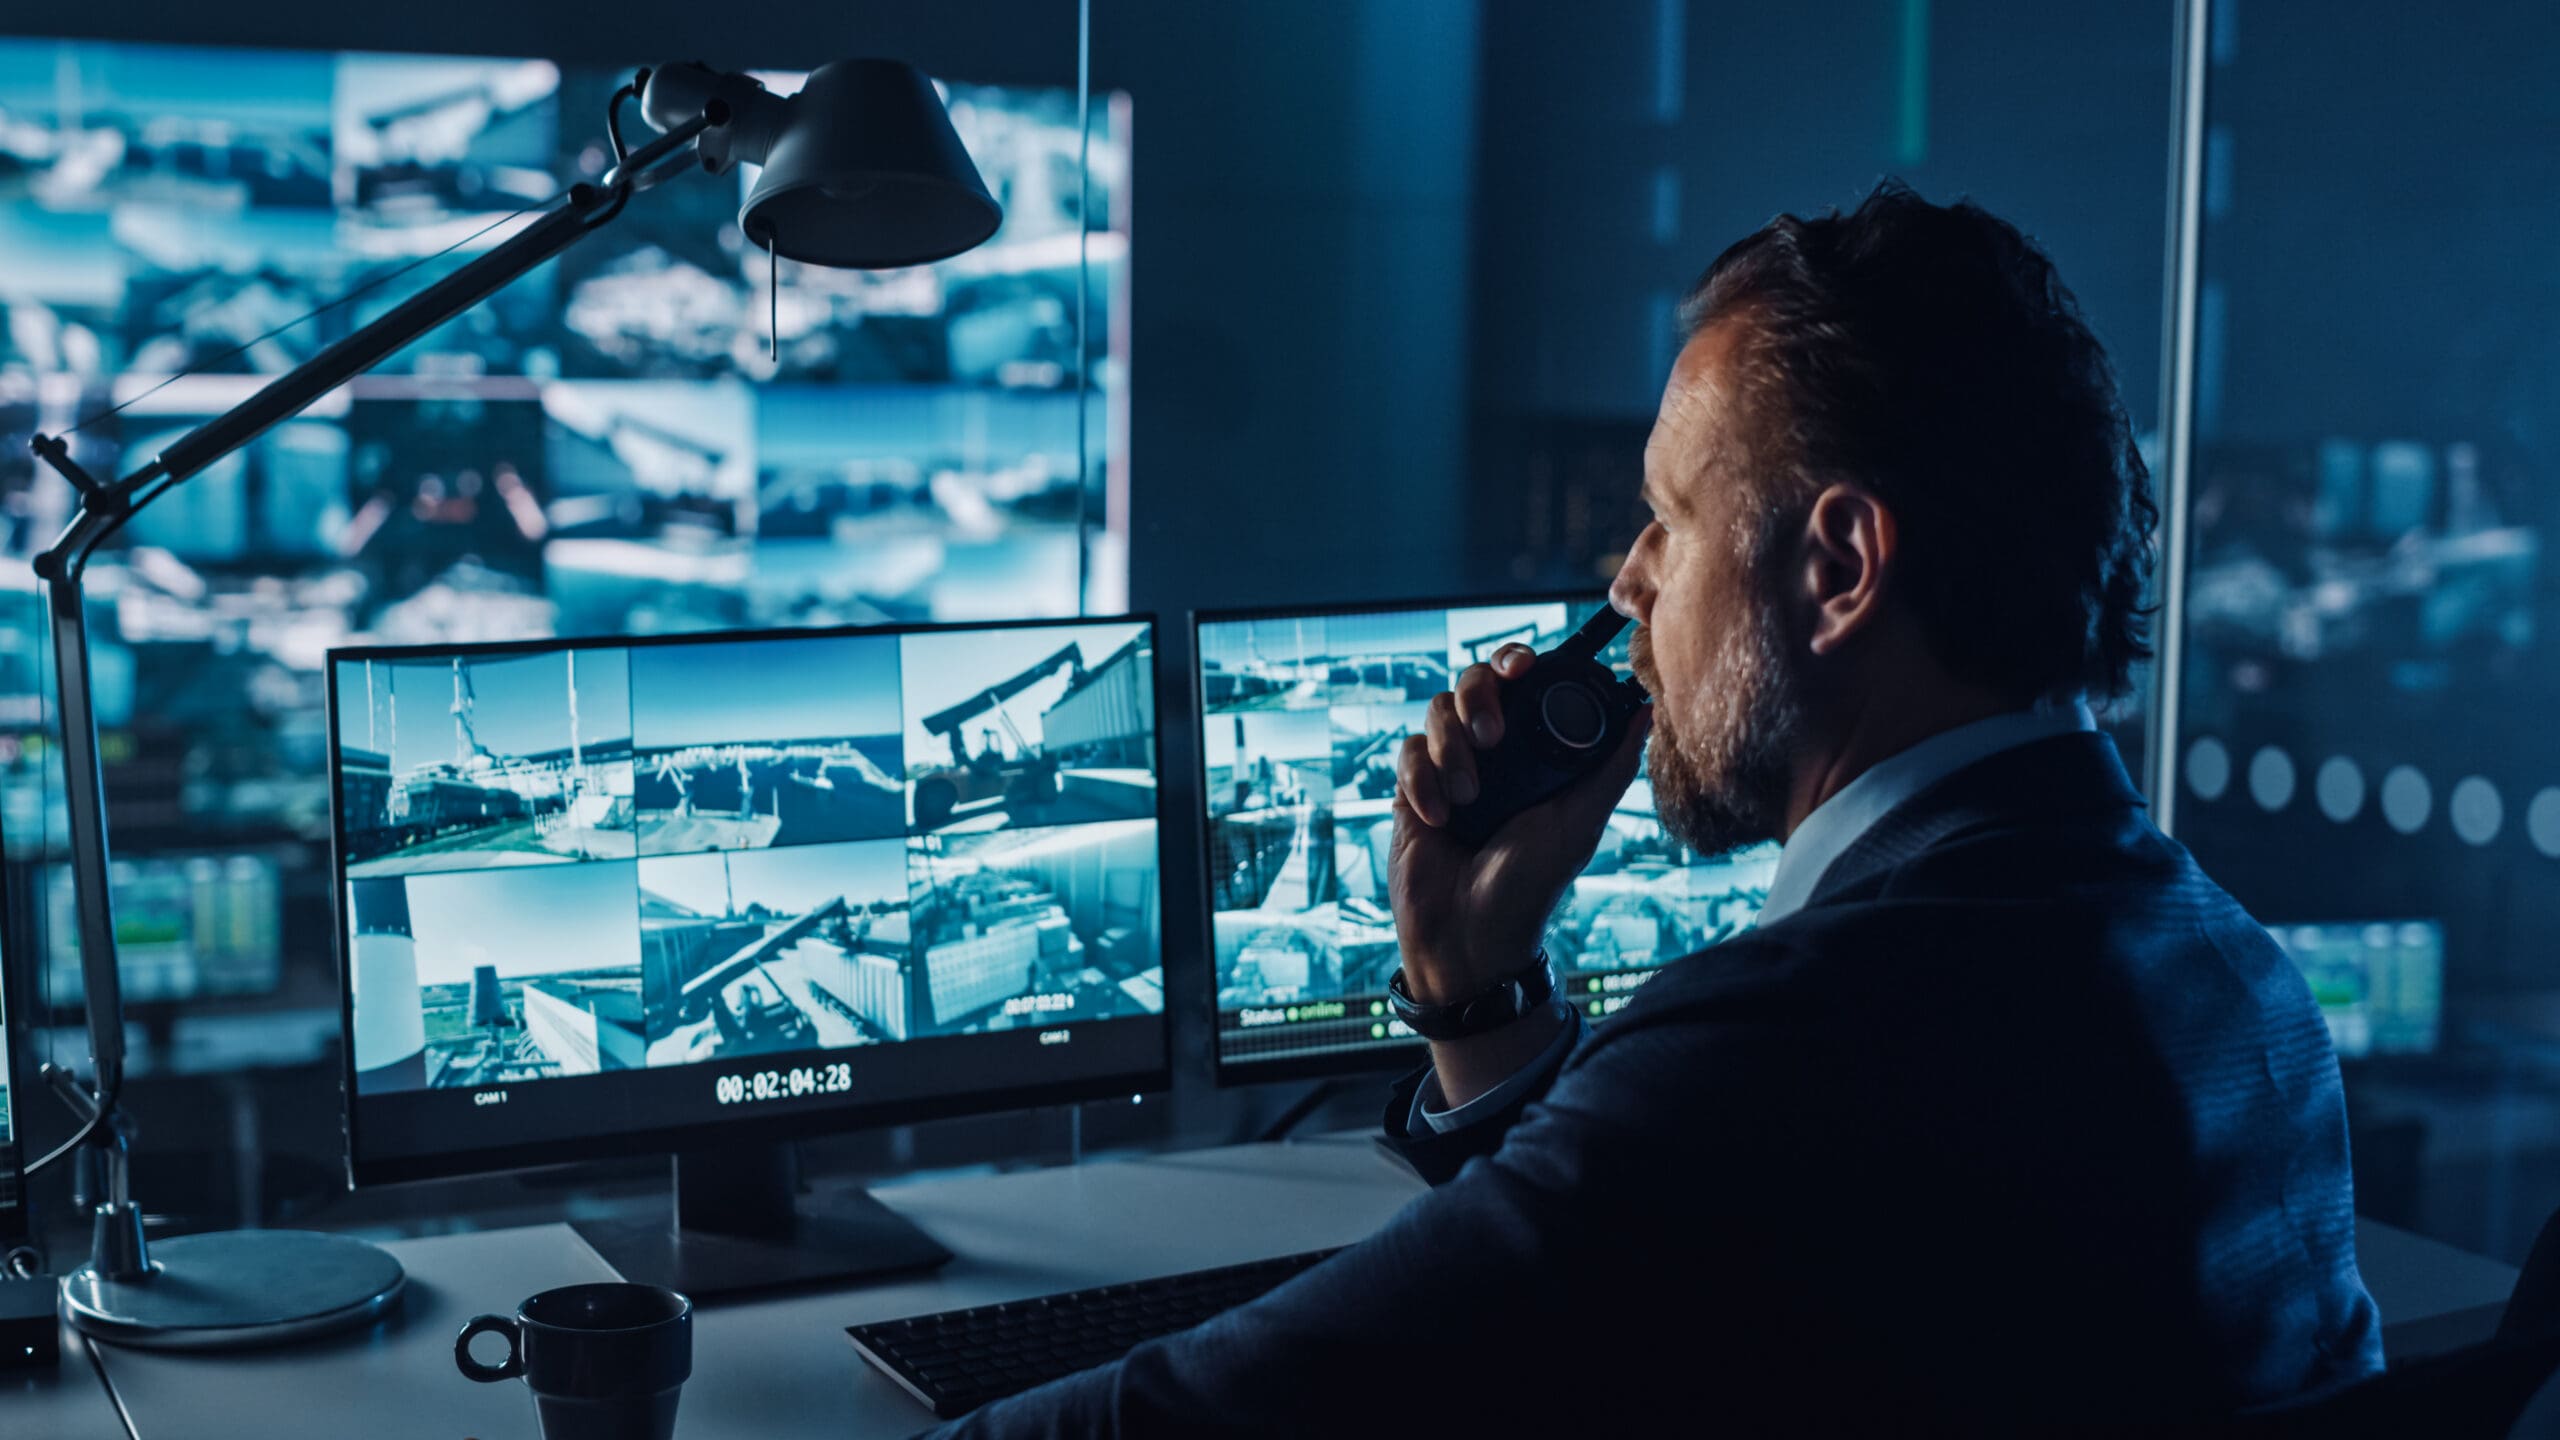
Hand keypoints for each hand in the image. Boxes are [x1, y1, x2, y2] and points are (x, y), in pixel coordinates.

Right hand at [1390, 644, 1651, 1006]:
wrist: (1470, 935)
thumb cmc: (1530, 886)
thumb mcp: (1579, 824)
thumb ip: (1612, 768)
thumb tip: (1646, 710)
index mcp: (1533, 752)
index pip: (1520, 683)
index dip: (1516, 662)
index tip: (1522, 667)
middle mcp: (1490, 752)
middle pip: (1472, 681)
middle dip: (1478, 698)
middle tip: (1492, 738)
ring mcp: (1448, 767)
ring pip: (1435, 711)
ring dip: (1452, 749)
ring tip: (1470, 798)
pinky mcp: (1412, 790)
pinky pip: (1408, 754)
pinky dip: (1424, 782)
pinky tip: (1440, 819)